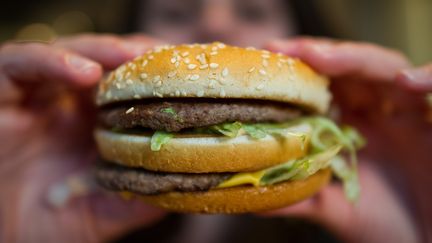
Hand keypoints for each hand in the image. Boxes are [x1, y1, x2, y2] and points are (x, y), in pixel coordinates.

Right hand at [0, 34, 165, 242]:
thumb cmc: (42, 226)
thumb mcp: (99, 215)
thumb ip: (136, 201)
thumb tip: (184, 186)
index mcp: (94, 127)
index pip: (129, 91)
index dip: (156, 81)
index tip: (189, 80)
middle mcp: (67, 106)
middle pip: (106, 65)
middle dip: (137, 60)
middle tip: (168, 58)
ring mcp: (35, 96)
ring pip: (70, 54)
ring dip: (103, 52)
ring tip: (132, 57)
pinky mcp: (0, 93)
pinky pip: (22, 63)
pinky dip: (52, 61)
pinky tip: (85, 72)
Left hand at [263, 38, 430, 241]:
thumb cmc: (386, 228)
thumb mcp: (334, 210)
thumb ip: (297, 197)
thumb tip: (249, 196)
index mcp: (350, 126)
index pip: (324, 84)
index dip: (299, 69)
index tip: (268, 57)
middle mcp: (377, 112)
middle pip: (350, 68)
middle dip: (319, 55)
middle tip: (286, 50)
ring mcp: (408, 114)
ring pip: (386, 69)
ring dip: (356, 59)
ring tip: (321, 58)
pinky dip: (428, 80)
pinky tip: (407, 82)